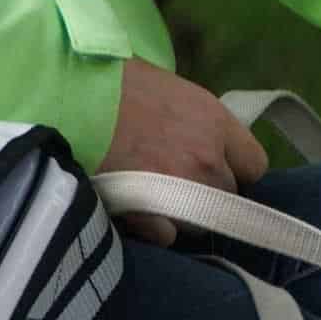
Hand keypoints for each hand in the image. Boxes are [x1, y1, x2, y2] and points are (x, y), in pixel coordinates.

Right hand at [98, 59, 268, 245]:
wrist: (65, 93)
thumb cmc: (115, 83)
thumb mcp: (173, 93)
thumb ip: (201, 125)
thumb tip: (213, 147)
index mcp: (216, 123)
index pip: (255, 166)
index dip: (235, 170)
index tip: (217, 170)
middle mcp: (207, 158)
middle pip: (229, 197)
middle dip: (209, 194)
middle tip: (179, 184)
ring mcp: (179, 187)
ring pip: (201, 220)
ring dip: (183, 214)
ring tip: (154, 197)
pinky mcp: (148, 211)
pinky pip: (169, 236)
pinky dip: (155, 230)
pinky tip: (137, 212)